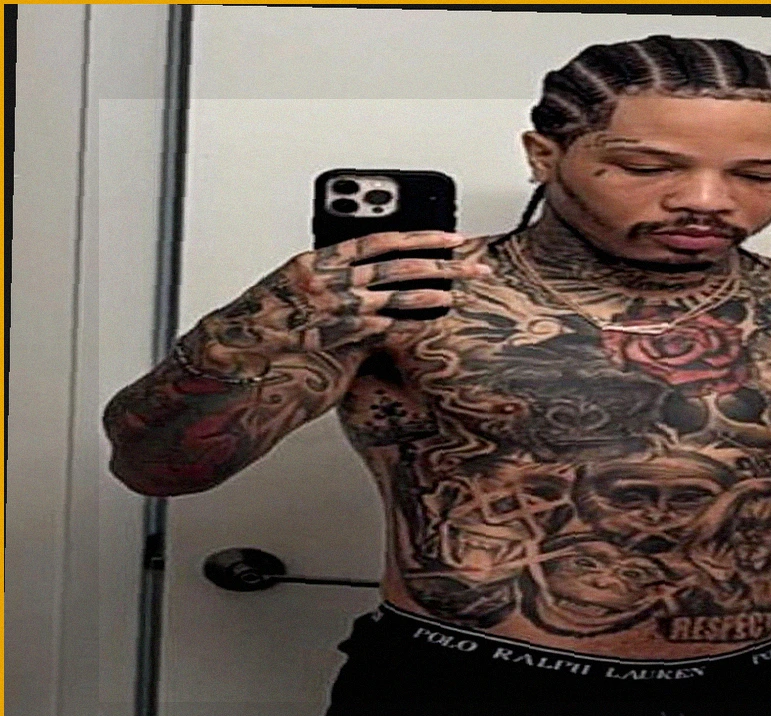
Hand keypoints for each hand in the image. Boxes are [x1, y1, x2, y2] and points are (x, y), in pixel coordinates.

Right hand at [185, 230, 488, 375]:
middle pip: (397, 265)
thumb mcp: (297, 292)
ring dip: (430, 293)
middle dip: (441, 263)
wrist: (231, 358)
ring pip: (394, 294)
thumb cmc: (261, 327)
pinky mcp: (336, 338)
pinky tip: (431, 319)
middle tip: (474, 265)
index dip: (419, 237)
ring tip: (458, 291)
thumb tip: (376, 289)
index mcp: (316, 261)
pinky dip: (407, 321)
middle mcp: (327, 280)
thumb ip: (337, 287)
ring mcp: (333, 310)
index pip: (379, 240)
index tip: (450, 237)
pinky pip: (381, 327)